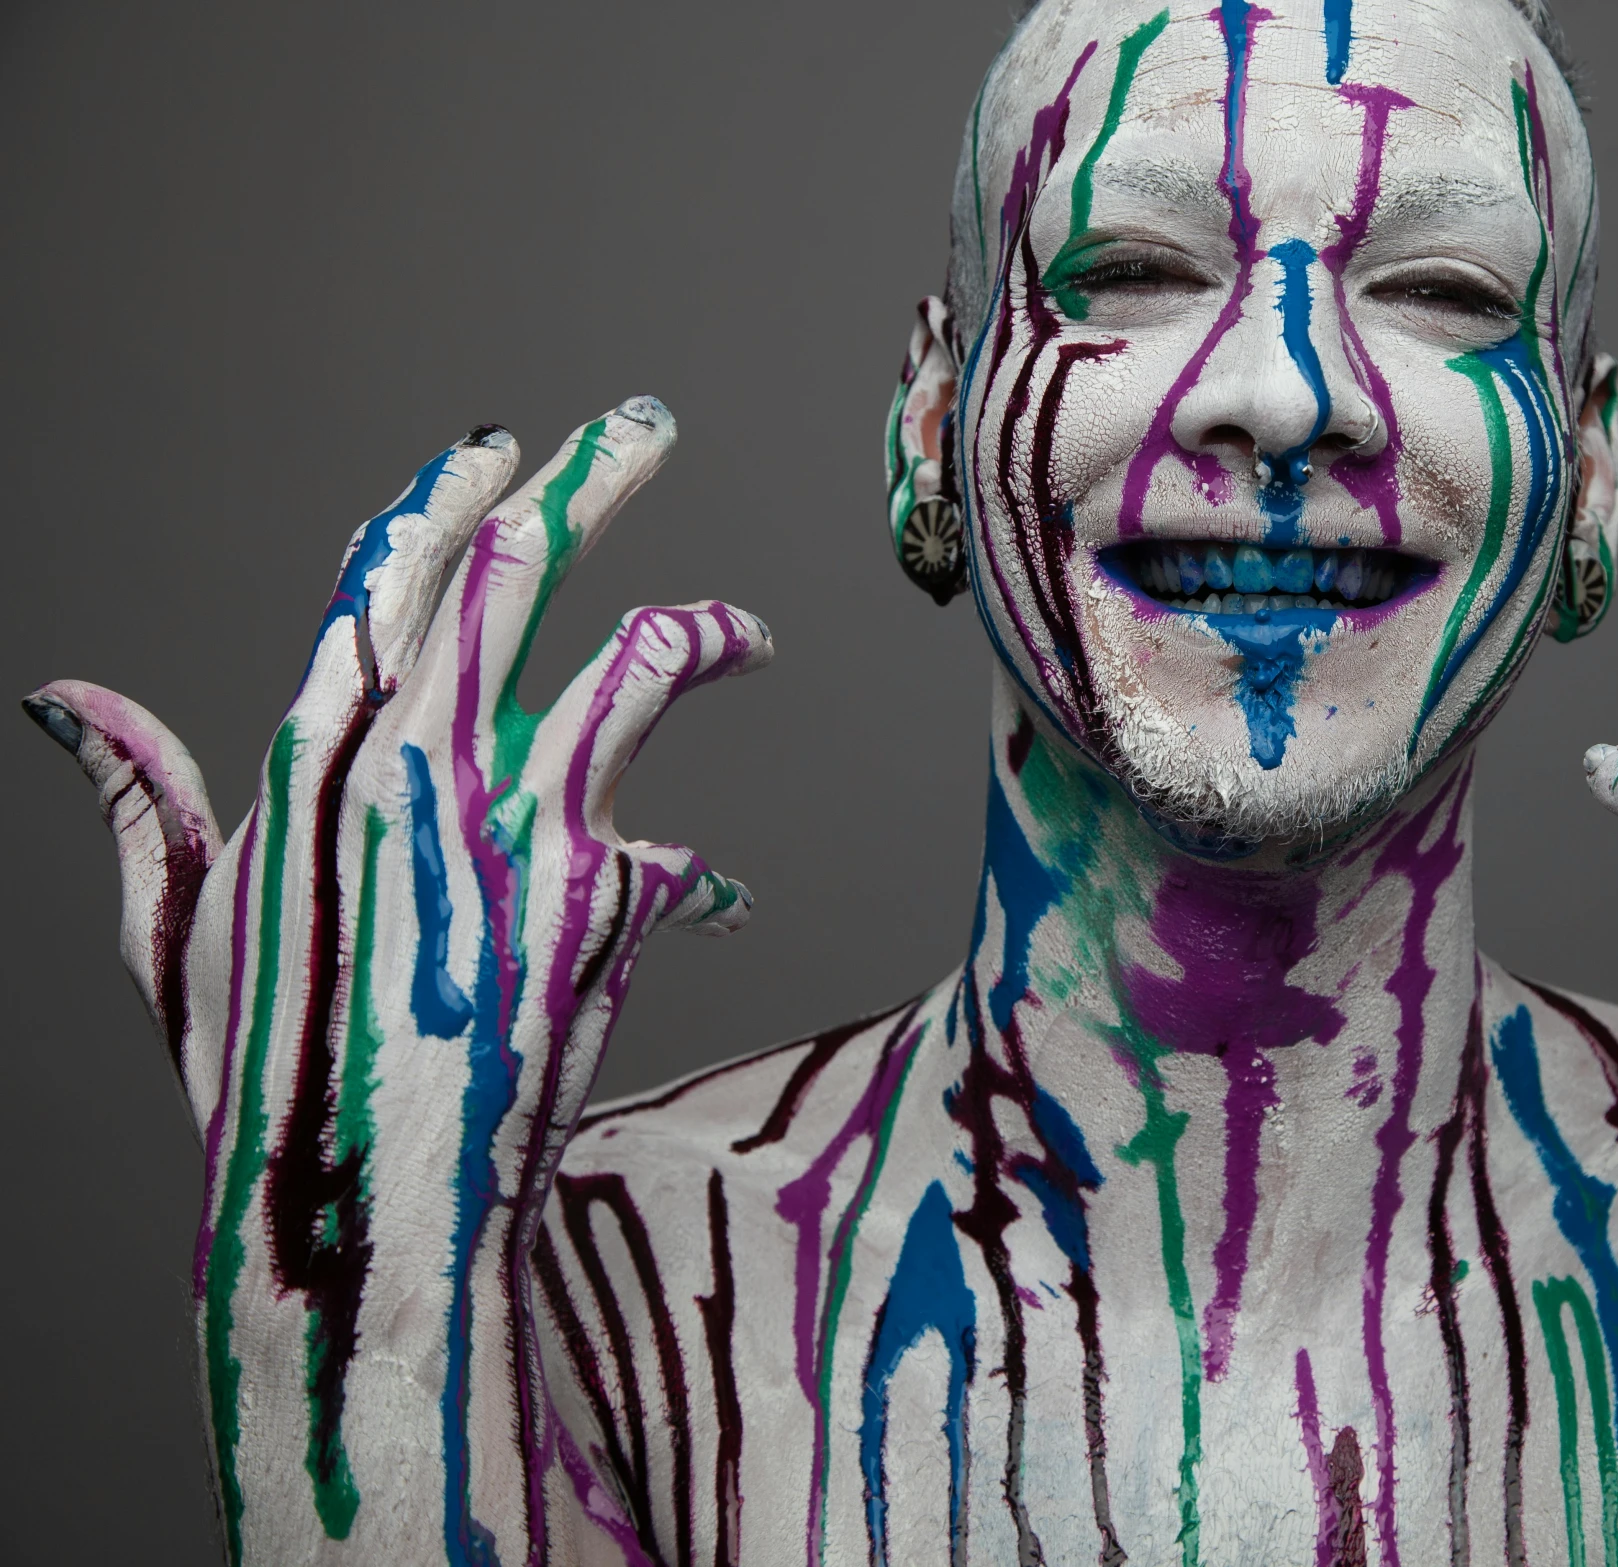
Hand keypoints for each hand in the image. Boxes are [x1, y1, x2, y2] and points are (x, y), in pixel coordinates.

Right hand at [25, 399, 769, 1560]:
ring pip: (640, 668)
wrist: (365, 1213)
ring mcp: (522, 828)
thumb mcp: (177, 932)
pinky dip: (703, 879)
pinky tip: (718, 904)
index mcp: (312, 760)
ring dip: (708, 636)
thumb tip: (66, 700)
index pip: (388, 579)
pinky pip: (687, 856)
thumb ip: (144, 803)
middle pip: (519, 575)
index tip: (499, 444)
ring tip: (751, 637)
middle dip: (592, 483)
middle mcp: (419, 768)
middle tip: (647, 424)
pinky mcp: (605, 902)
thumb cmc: (263, 1077)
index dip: (448, 499)